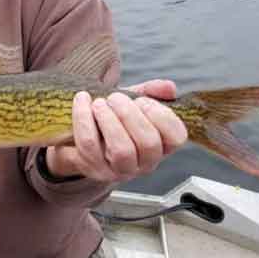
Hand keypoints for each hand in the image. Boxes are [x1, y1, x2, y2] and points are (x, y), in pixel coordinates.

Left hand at [46, 80, 187, 185]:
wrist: (82, 136)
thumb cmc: (114, 118)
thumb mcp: (133, 102)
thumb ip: (151, 92)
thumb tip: (169, 87)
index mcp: (162, 145)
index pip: (176, 137)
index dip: (161, 115)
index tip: (142, 100)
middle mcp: (145, 163)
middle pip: (148, 143)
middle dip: (130, 114)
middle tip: (115, 98)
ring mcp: (120, 170)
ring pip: (121, 150)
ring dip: (109, 120)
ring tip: (99, 102)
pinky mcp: (94, 168)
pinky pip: (89, 144)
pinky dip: (84, 117)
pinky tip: (82, 100)